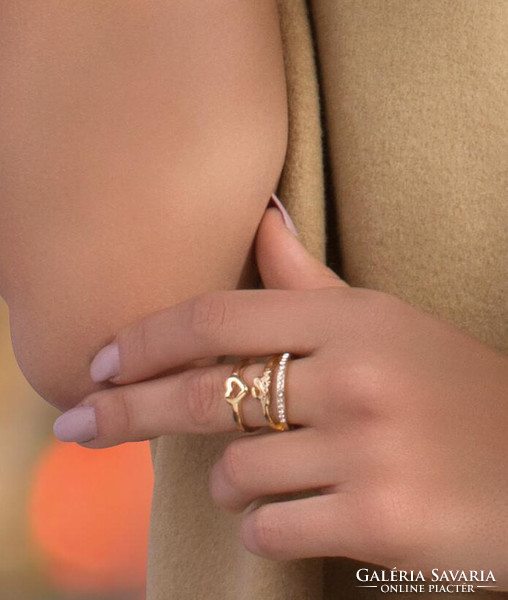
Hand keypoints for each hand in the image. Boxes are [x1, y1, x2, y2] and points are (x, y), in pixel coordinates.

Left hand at [53, 199, 507, 585]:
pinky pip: (269, 528)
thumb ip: (309, 282)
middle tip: (78, 427)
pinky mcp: (378, 520)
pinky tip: (300, 514)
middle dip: (127, 411)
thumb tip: (262, 217)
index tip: (102, 361)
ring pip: (235, 474)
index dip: (147, 338)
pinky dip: (265, 525)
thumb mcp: (385, 323)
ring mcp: (367, 450)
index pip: (220, 316)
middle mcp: (355, 378)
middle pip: (205, 391)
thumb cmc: (450, 390)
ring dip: (232, 481)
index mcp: (352, 321)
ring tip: (267, 475)